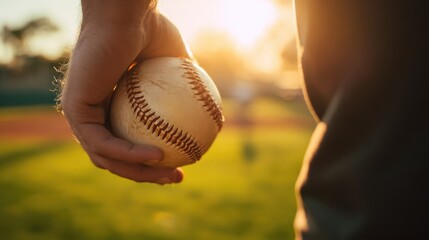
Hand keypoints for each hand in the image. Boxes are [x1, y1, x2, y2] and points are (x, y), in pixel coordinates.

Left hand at [59, 0, 189, 183]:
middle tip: (177, 177)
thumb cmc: (151, 30)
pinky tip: (157, 157)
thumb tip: (215, 115)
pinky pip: (103, 143)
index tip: (180, 165)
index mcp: (112, 104)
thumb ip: (191, 90)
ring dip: (140, 172)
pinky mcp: (75, 109)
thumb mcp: (180, 66)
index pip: (128, 142)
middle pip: (116, 157)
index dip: (152, 162)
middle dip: (148, 174)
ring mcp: (80, 112)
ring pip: (107, 157)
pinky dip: (130, 154)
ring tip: (171, 175)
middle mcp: (93, 111)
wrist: (126, 12)